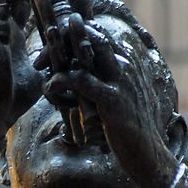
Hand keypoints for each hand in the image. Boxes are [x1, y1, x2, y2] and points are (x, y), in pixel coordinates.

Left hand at [47, 22, 183, 187]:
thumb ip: (101, 82)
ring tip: (38, 65)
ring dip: (57, 55)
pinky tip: (49, 88)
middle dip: (62, 37)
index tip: (51, 48)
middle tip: (40, 54)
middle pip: (90, 34)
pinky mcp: (112, 99)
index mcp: (127, 62)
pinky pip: (80, 81)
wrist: (148, 155)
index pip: (98, 33)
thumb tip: (77, 75)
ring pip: (85, 51)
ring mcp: (120, 80)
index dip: (71, 35)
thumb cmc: (129, 130)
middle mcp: (125, 64)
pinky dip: (60, 81)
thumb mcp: (116, 98)